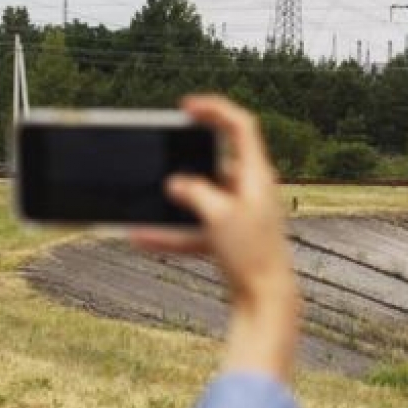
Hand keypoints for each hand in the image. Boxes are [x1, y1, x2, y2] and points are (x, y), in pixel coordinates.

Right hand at [131, 95, 299, 381]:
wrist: (267, 300)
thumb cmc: (252, 254)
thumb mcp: (218, 216)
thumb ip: (194, 192)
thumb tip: (175, 183)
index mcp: (256, 175)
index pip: (240, 127)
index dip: (214, 110)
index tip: (186, 108)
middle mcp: (251, 190)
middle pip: (217, 160)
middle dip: (187, 158)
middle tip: (162, 150)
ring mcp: (240, 214)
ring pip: (202, 197)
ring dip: (174, 200)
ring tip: (146, 197)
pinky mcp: (230, 238)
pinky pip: (195, 228)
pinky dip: (171, 232)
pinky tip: (140, 238)